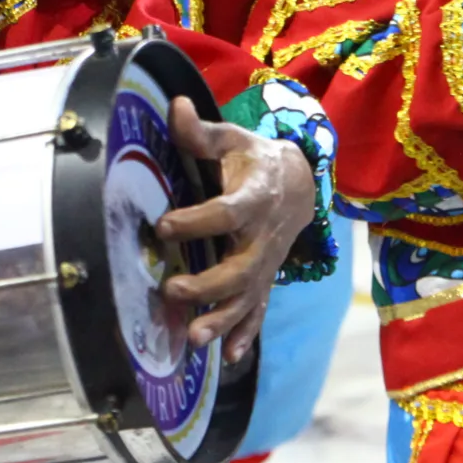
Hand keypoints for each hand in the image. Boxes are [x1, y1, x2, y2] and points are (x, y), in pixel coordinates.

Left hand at [150, 96, 313, 363]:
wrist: (300, 184)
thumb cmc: (255, 160)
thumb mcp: (233, 139)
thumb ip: (202, 132)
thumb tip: (174, 105)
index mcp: (256, 197)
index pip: (226, 212)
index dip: (197, 219)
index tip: (163, 223)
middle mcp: (264, 237)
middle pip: (240, 267)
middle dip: (208, 285)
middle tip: (171, 290)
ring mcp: (266, 263)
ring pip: (247, 297)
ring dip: (222, 320)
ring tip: (194, 337)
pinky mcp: (265, 280)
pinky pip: (258, 311)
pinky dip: (245, 334)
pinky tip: (227, 357)